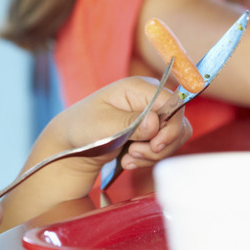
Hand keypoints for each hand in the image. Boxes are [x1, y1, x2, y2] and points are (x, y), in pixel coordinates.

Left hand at [58, 76, 191, 171]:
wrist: (72, 144)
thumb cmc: (82, 127)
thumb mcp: (103, 126)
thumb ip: (131, 124)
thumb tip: (155, 122)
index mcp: (138, 88)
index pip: (172, 102)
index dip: (170, 126)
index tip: (155, 145)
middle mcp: (149, 99)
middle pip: (177, 122)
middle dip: (160, 145)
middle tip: (135, 153)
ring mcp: (151, 116)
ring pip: (173, 138)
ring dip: (153, 154)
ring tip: (129, 159)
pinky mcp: (150, 132)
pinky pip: (163, 147)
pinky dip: (149, 158)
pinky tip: (129, 161)